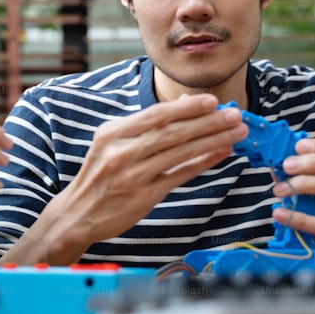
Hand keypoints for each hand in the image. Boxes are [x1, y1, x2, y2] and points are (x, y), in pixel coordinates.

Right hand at [33, 94, 248, 261]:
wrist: (77, 213)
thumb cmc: (100, 174)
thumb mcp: (112, 142)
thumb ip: (145, 126)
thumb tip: (185, 105)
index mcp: (112, 133)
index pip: (156, 115)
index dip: (186, 107)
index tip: (212, 100)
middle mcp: (122, 152)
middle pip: (172, 132)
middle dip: (208, 121)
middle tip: (234, 114)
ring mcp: (134, 175)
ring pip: (180, 152)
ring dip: (213, 140)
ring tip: (236, 132)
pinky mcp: (145, 196)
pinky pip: (180, 175)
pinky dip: (203, 162)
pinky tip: (221, 153)